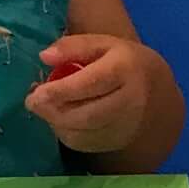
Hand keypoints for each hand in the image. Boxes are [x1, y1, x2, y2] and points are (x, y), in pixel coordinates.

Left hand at [23, 33, 156, 153]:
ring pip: (83, 132)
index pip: (92, 83)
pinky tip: (60, 119)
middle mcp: (130, 101)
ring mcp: (126, 126)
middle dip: (54, 111)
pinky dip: (65, 133)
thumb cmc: (122, 62)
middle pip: (87, 115)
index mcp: (125, 69)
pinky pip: (84, 143)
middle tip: (32, 102)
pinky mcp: (117, 141)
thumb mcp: (101, 44)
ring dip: (56, 122)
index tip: (36, 93)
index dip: (61, 90)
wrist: (156, 91)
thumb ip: (73, 46)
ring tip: (45, 108)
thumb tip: (45, 57)